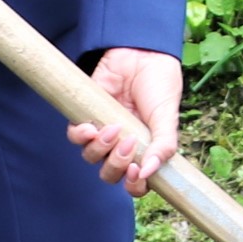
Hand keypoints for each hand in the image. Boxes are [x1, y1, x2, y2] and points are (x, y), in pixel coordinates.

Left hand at [70, 49, 182, 192]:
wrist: (142, 55)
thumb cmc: (159, 85)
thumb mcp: (167, 117)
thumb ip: (164, 145)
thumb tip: (149, 172)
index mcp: (145, 150)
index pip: (136, 183)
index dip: (134, 186)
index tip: (137, 173)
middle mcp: (123, 145)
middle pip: (110, 175)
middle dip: (116, 166)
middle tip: (129, 144)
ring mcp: (104, 132)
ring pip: (91, 158)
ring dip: (100, 149)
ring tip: (113, 128)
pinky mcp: (86, 116)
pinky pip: (75, 137)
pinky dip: (81, 136)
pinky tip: (92, 126)